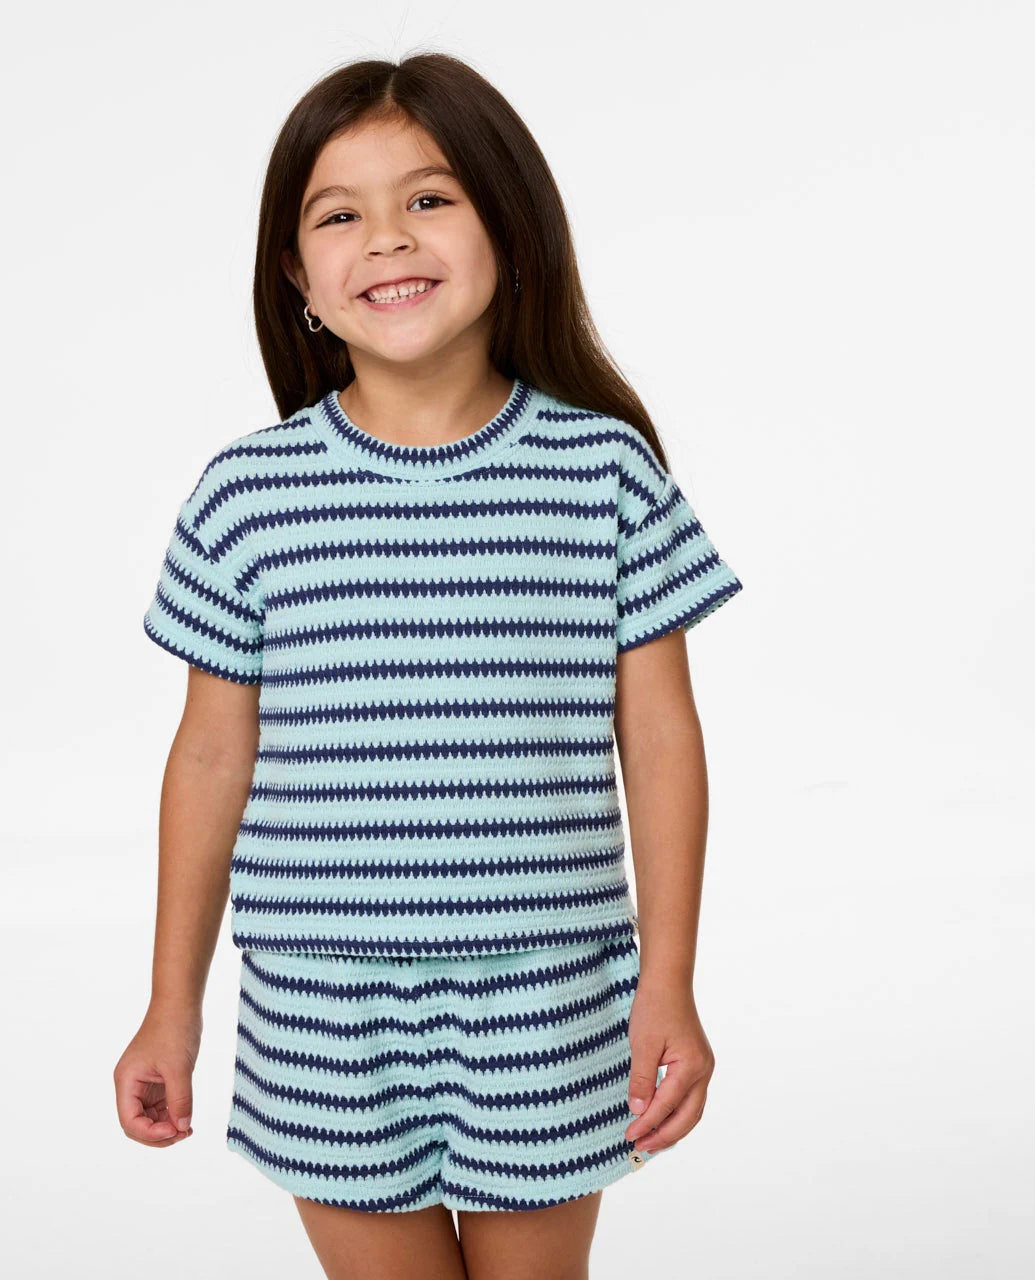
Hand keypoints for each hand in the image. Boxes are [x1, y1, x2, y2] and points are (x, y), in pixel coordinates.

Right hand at [113, 1004, 201, 1146]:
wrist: (180, 1003)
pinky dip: (172, 1115)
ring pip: (150, 1117)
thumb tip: (182, 1128)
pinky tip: (186, 1119)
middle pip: (137, 1124)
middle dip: (158, 1134)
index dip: (149, 1133)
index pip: (129, 1120)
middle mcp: (131, 1085)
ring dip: (167, 1127)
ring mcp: (144, 1083)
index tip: (174, 1130)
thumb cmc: (174, 1029)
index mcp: (126, 1081)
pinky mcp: (158, 1080)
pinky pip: (161, 1106)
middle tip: (183, 1134)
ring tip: (187, 1130)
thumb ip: (180, 1100)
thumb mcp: (179, 1067)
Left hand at [625, 975, 713, 1153]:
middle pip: (687, 1117)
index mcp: (692, 1067)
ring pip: (692, 1111)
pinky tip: (661, 1119)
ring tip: (650, 1142)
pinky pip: (690, 1098)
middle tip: (640, 1148)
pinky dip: (677, 1114)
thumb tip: (638, 1111)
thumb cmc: (655, 1007)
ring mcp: (703, 1068)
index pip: (667, 1105)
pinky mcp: (697, 1064)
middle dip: (664, 1135)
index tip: (628, 1136)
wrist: (668, 982)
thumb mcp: (643, 1044)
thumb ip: (642, 1079)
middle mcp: (703, 1071)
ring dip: (672, 1128)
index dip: (647, 1124)